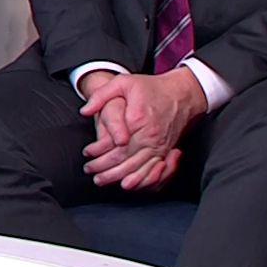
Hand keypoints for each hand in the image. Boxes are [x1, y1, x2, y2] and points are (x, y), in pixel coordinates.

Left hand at [78, 69, 205, 190]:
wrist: (181, 93)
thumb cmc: (151, 88)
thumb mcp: (123, 82)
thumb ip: (102, 95)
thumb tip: (84, 111)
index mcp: (137, 119)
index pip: (114, 143)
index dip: (98, 152)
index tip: (86, 153)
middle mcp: (150, 136)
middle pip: (124, 159)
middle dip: (104, 169)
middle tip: (89, 171)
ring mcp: (160, 146)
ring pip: (137, 168)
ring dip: (118, 177)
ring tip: (101, 180)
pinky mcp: (165, 151)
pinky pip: (152, 171)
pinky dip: (139, 180)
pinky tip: (127, 184)